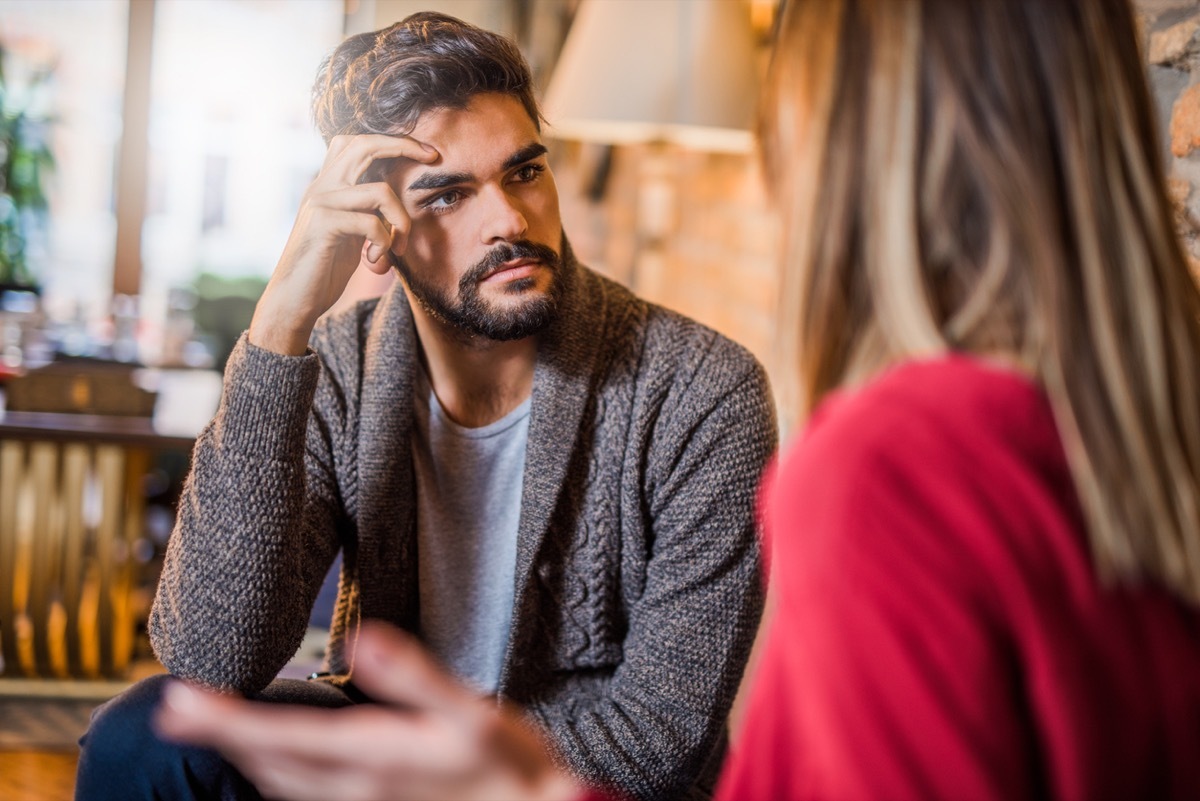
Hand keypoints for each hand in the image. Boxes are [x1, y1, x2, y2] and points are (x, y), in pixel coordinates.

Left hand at [153, 621, 585, 800]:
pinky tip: (272, 766)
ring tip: (213, 730)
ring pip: (280, 786)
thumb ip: (413, 677)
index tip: (179, 701)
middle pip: (267, 764)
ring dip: (241, 757)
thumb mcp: (469, 712)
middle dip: (219, 736)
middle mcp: (355, 790)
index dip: (224, 721)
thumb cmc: (505, 765)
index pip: (279, 736)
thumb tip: (362, 640)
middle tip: (175, 709)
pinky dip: (274, 778)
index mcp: (372, 757)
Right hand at [248, 135, 437, 355]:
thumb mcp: (352, 233)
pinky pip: (373, 224)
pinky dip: (384, 244)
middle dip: (405, 146)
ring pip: (381, 192)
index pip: (357, 143)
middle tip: (433, 158)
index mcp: (328, 185)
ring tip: (396, 249)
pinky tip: (374, 263)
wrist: (294, 300)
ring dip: (402, 223)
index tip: (426, 151)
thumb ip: (367, 211)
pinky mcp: (323, 224)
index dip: (392, 140)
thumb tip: (396, 198)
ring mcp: (321, 203)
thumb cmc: (325, 269)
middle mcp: (322, 186)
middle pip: (366, 145)